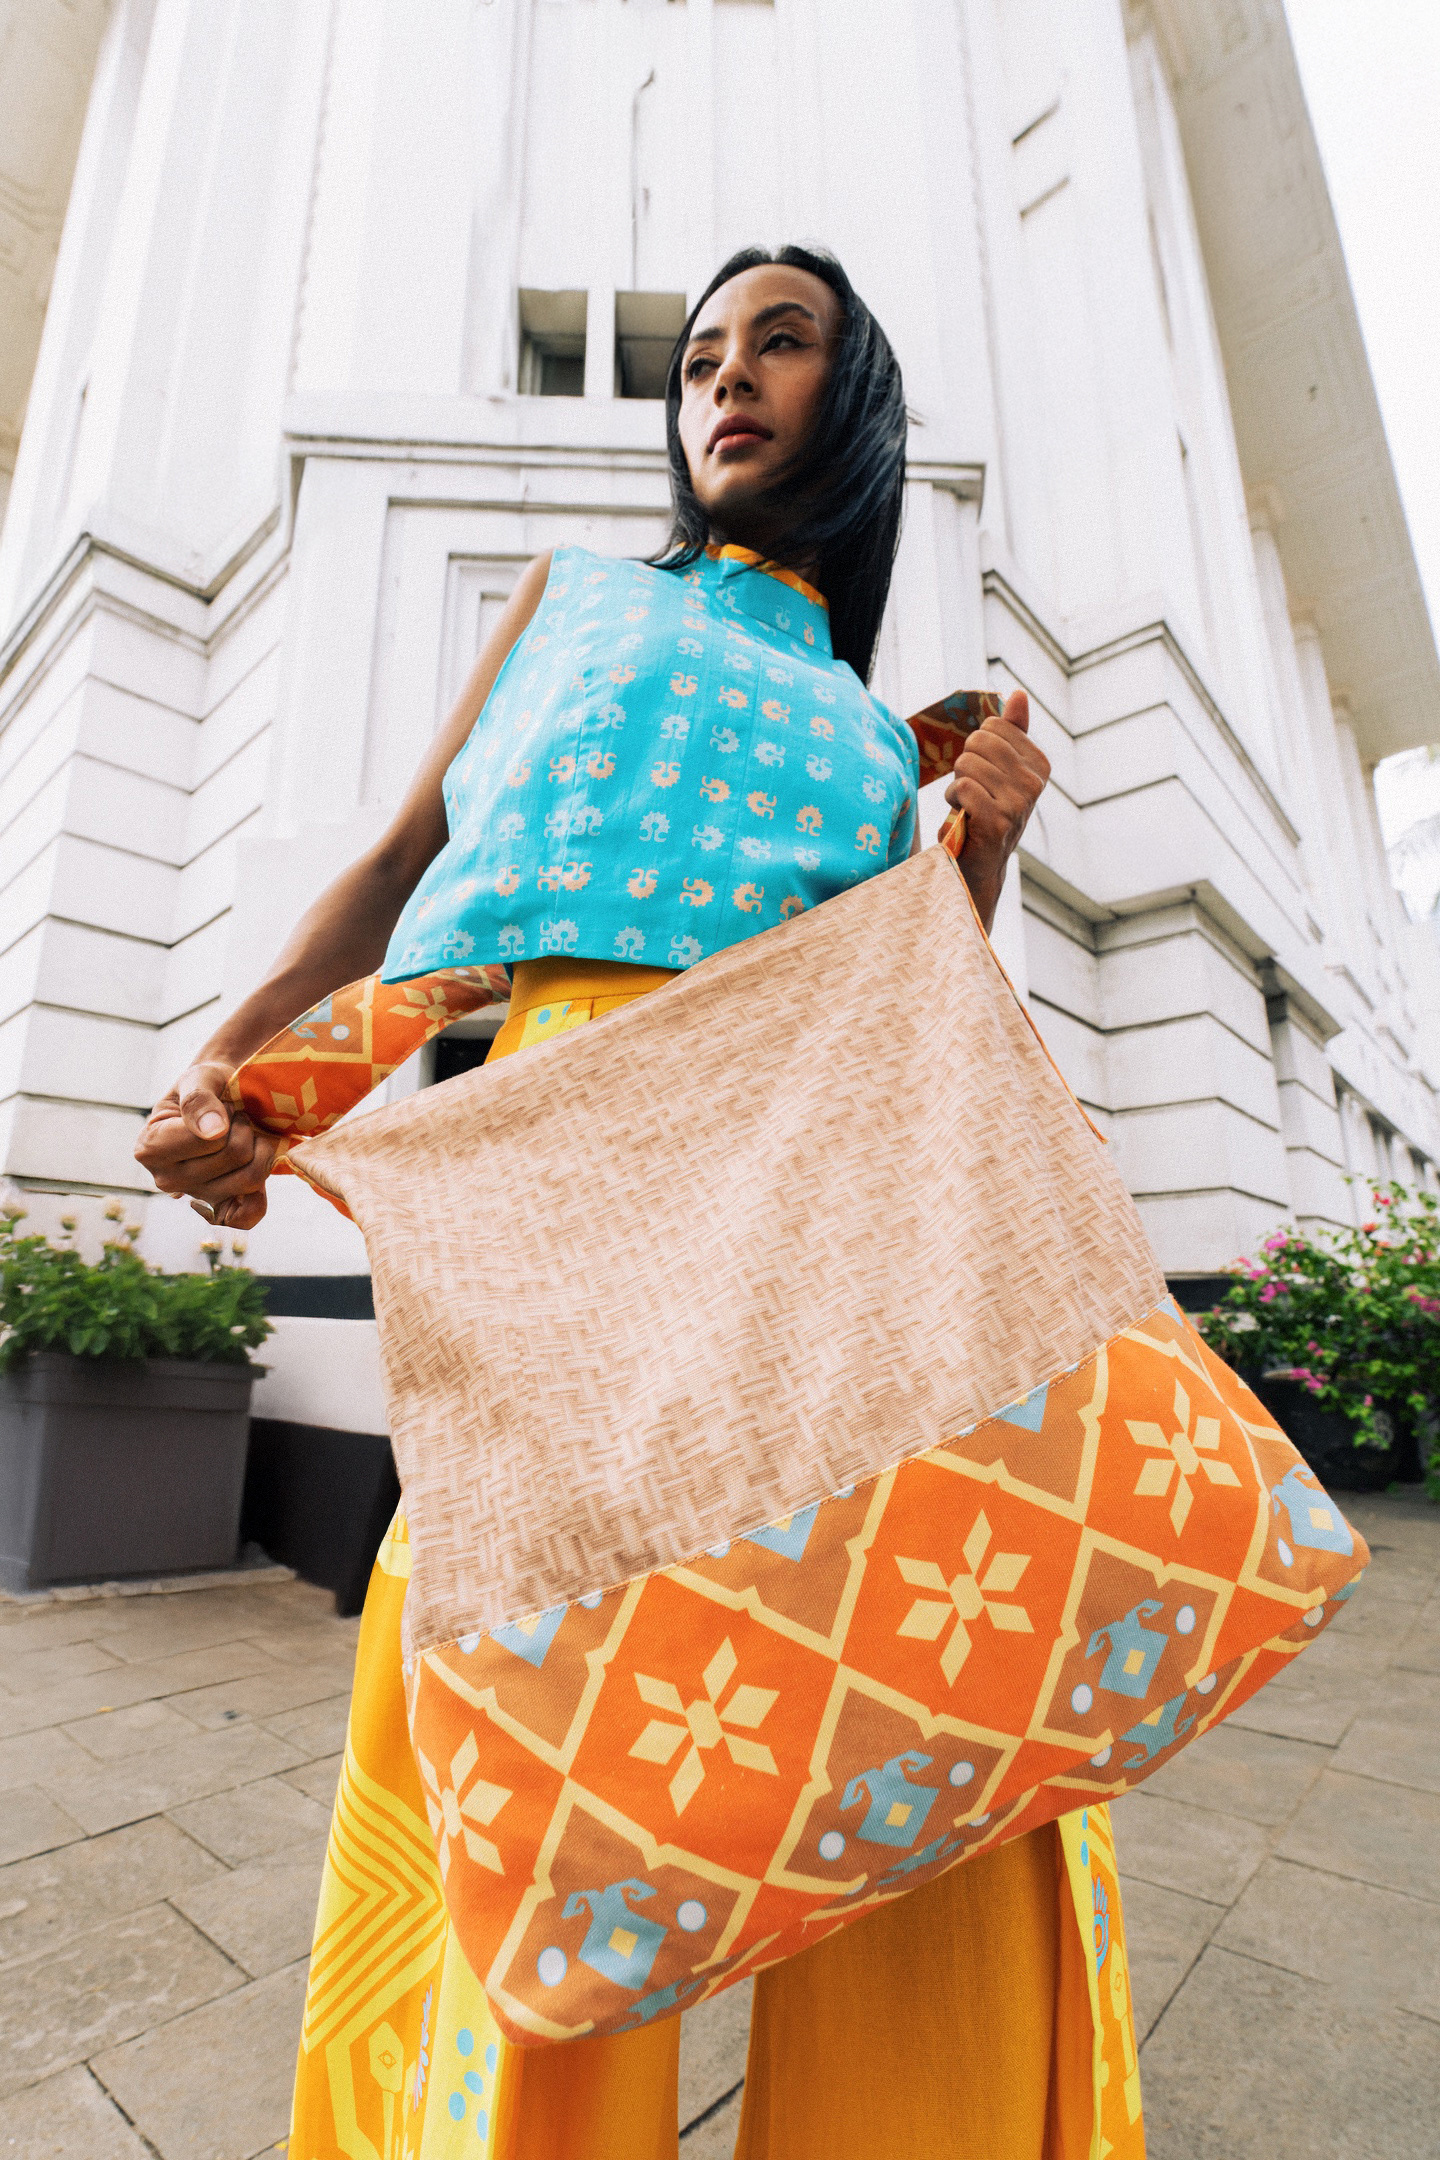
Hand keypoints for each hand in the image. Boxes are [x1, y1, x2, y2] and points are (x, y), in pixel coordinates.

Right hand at [134, 1061, 276, 1229]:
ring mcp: (194, 1196)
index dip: (226, 1117)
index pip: (209, 1140)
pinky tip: (254, 1166)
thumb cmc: (204, 1087)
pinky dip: (260, 1192)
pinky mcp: (219, 1208)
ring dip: (259, 1148)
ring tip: (243, 1135)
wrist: (221, 1098)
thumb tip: (212, 1132)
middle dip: (244, 1129)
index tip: (218, 1107)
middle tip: (234, 1119)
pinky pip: (247, 1216)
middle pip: (234, 1157)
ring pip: (250, 1179)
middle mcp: (166, 1179)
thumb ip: (199, 1100)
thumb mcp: (198, 1078)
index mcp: (150, 1149)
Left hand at [944, 689, 1048, 931]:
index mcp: (1039, 765)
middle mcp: (1034, 784)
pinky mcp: (998, 821)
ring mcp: (1018, 804)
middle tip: (972, 790)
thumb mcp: (1001, 769)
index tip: (984, 773)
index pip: (993, 727)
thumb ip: (1011, 732)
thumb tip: (1018, 694)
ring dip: (957, 786)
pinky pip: (963, 787)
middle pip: (978, 742)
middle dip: (964, 764)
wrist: (980, 865)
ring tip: (968, 806)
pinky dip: (954, 802)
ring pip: (967, 765)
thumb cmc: (986, 811)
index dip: (977, 748)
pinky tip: (964, 818)